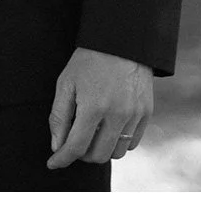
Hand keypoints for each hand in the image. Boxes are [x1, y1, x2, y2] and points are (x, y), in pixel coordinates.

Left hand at [47, 47, 153, 168]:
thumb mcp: (66, 81)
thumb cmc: (89, 59)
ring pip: (116, 153)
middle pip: (98, 155)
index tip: (53, 162)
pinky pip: (132, 143)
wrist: (121, 39)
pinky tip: (109, 128)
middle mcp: (117, 114)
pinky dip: (119, 142)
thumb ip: (59, 115)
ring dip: (102, 149)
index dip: (62, 158)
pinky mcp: (147, 112)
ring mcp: (134, 114)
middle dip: (82, 154)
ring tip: (93, 132)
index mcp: (93, 106)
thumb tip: (57, 146)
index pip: (76, 147)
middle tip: (75, 141)